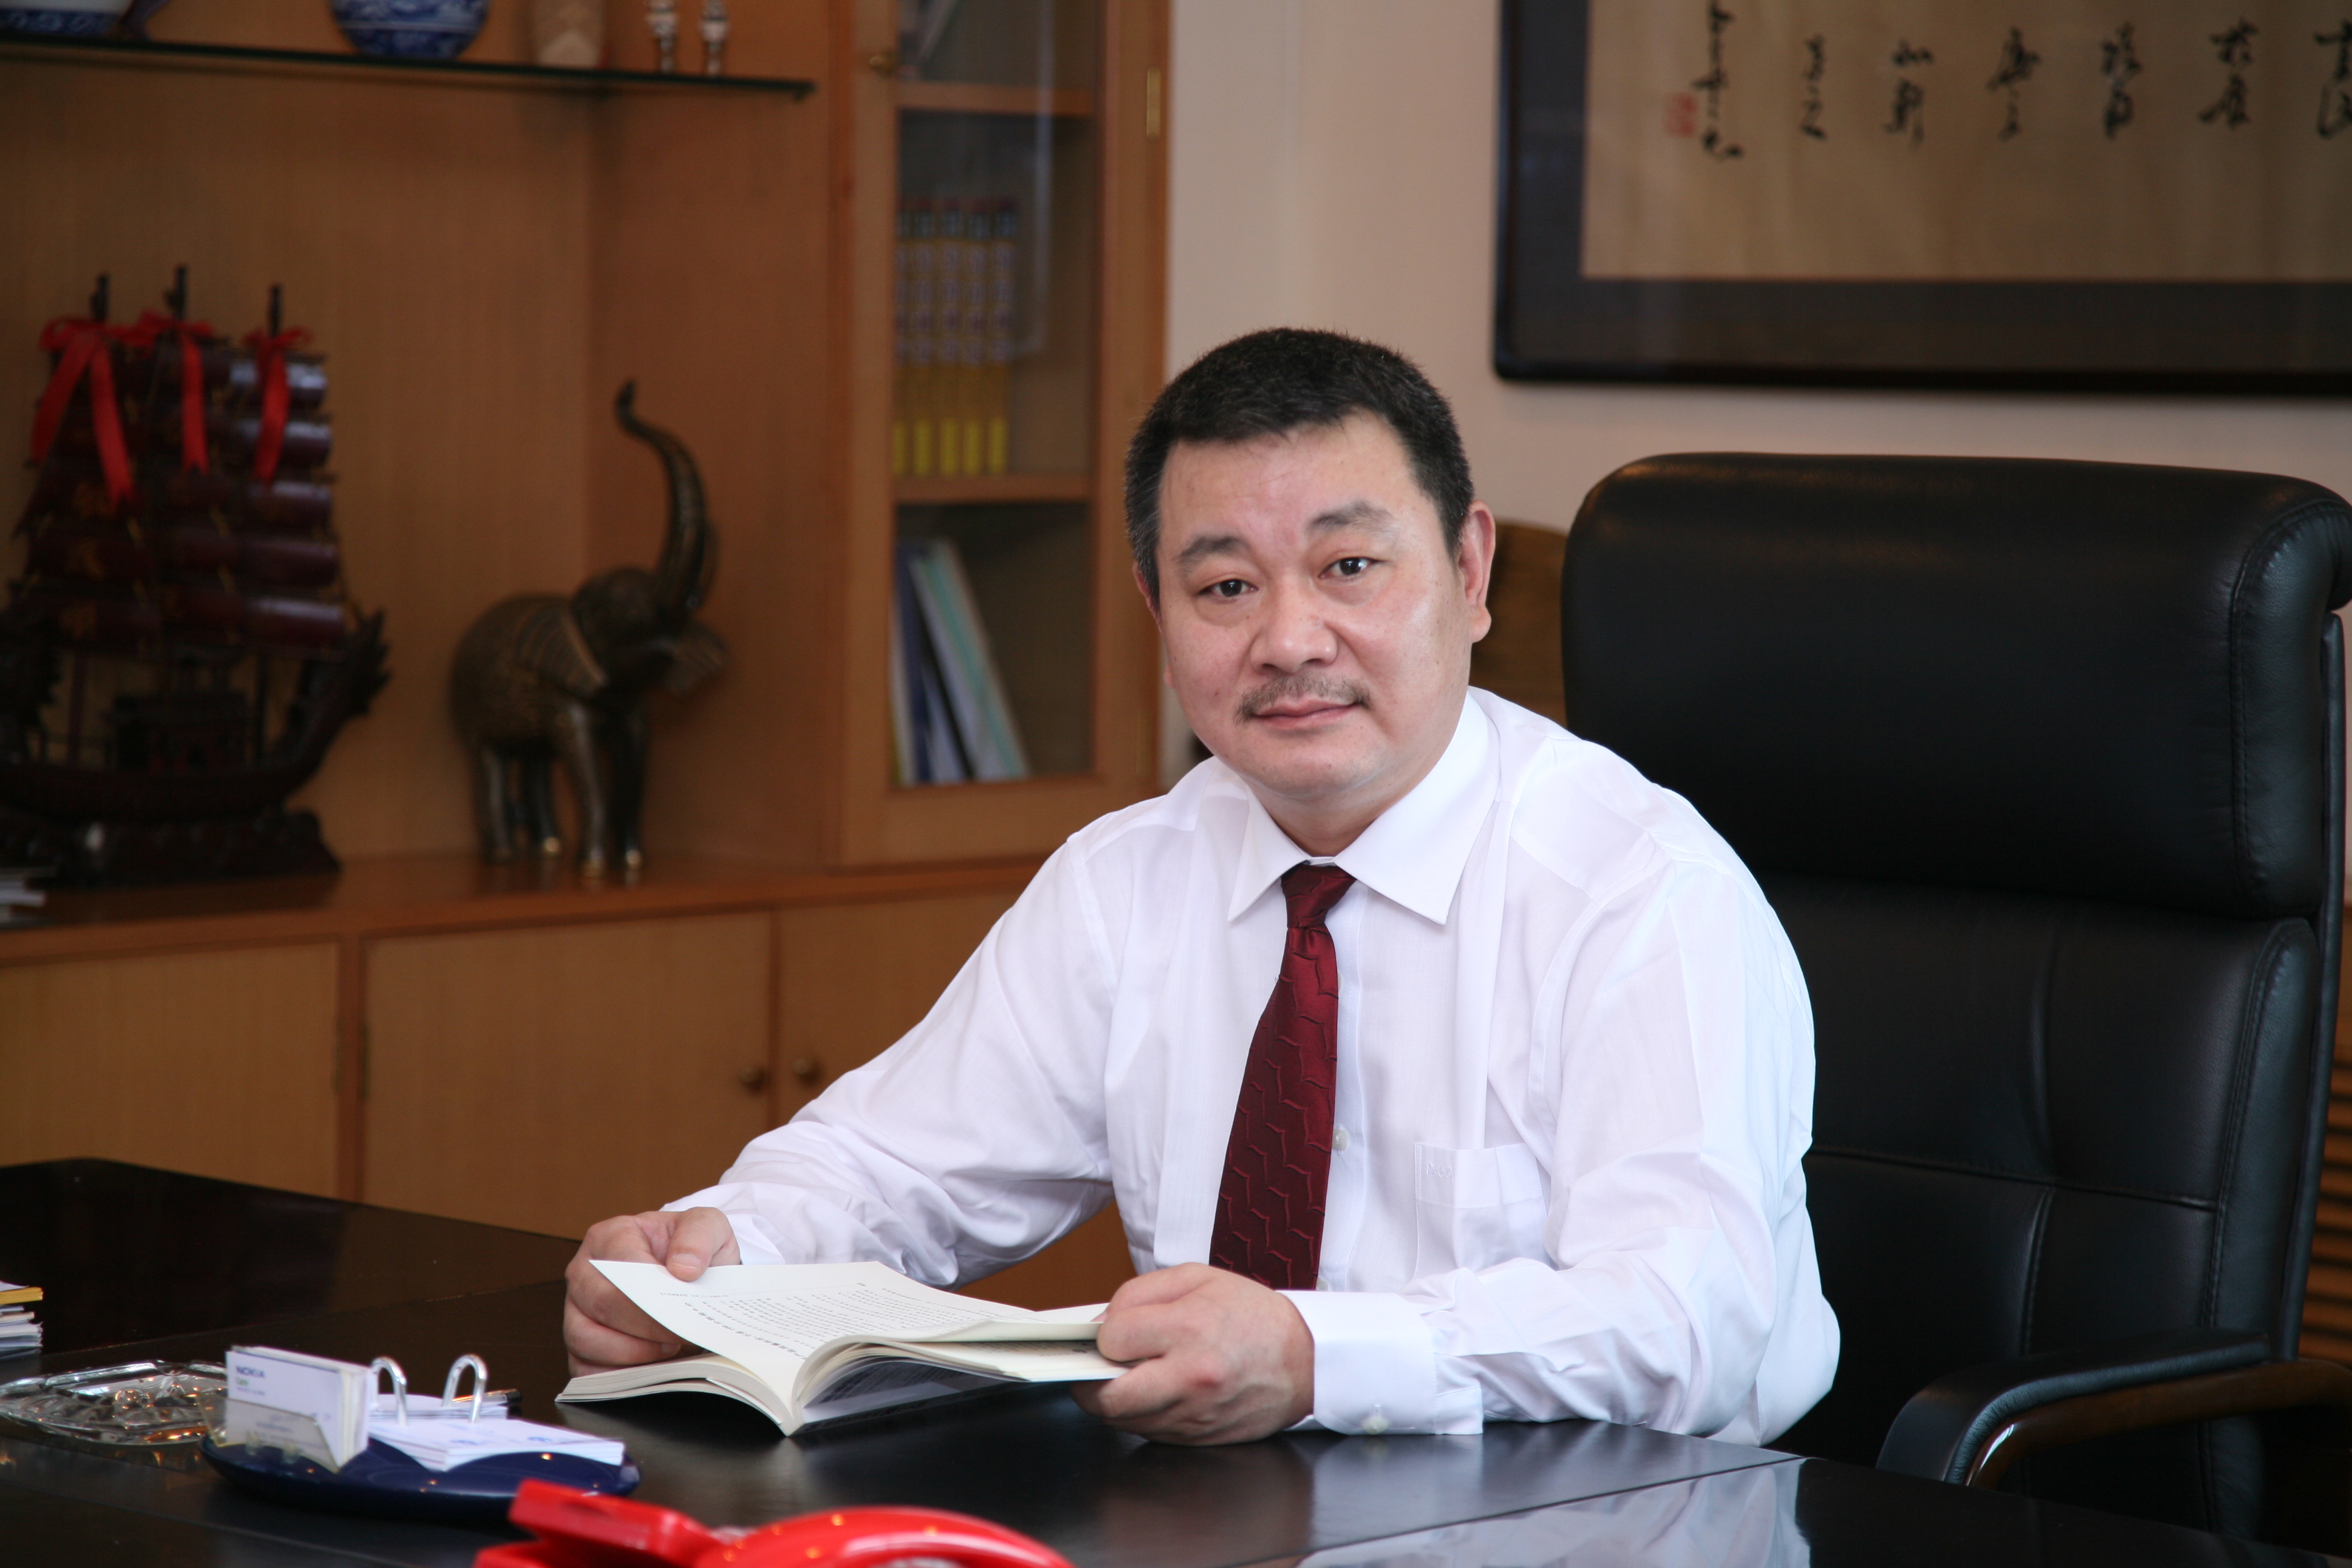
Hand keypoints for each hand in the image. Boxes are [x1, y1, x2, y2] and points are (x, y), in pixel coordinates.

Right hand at [563, 1206, 738, 1374]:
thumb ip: (699, 1235)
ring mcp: (577, 1311)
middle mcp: (585, 1272)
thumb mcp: (708, 1227)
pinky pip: (585, 1369)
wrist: (693, 1278)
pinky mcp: (580, 1347)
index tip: (680, 1308)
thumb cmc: (692, 1252)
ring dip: (632, 1352)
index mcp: (611, 1235)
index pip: (621, 1264)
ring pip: (585, 1339)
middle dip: (646, 1325)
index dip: (651, 1291)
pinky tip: (651, 1368)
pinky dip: (619, 1375)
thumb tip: (683, 1268)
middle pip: (601, 1303)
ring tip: (667, 1347)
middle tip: (679, 1333)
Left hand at [1071, 1264, 1312, 1443]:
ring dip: (1114, 1399)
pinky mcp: (1199, 1438)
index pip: (1112, 1339)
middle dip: (1089, 1380)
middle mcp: (1189, 1378)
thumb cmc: (1253, 1316)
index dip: (1104, 1333)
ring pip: (1123, 1420)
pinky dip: (1142, 1415)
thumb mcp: (1197, 1278)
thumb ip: (1140, 1294)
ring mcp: (1194, 1414)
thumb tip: (1101, 1323)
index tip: (1115, 1331)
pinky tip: (1156, 1393)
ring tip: (1129, 1376)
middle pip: (1105, 1395)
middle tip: (1096, 1366)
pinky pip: (1149, 1432)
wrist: (1306, 1361)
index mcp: (1189, 1329)